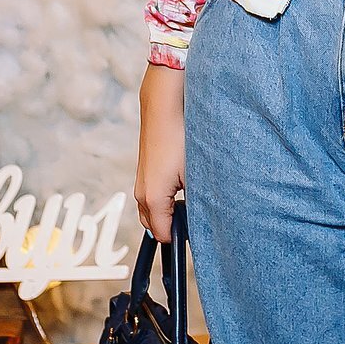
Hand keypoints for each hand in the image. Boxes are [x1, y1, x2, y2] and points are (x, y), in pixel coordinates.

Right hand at [135, 63, 186, 241]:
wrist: (163, 105)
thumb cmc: (179, 136)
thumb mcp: (195, 174)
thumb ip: (196, 201)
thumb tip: (203, 217)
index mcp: (153, 198)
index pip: (163, 235)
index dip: (180, 237)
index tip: (199, 233)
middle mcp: (142, 193)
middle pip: (155, 226)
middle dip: (173, 226)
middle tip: (197, 217)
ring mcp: (141, 181)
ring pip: (153, 210)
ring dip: (169, 211)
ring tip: (192, 198)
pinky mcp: (144, 171)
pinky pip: (152, 196)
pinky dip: (166, 198)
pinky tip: (183, 183)